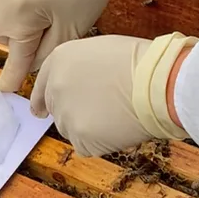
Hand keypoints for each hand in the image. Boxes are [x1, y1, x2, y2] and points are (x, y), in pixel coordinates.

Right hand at [0, 0, 135, 91]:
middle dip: (17, 34)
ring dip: (4, 13)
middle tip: (43, 19)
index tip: (4, 89)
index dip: (11, 78)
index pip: (14, 60)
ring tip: (29, 1)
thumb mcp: (73, 28)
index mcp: (20, 20)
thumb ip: (47, 53)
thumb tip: (28, 65)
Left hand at [30, 33, 197, 156]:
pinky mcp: (80, 138)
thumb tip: (76, 88)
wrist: (158, 83)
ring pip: (70, 130)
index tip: (40, 111)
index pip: (42, 86)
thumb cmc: (141, 63)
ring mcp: (66, 115)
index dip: (41, 101)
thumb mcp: (101, 51)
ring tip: (115, 114)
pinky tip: (117, 128)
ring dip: (87, 128)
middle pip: (56, 110)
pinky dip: (99, 143)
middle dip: (73, 113)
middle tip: (99, 111)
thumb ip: (80, 69)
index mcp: (60, 60)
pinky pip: (85, 146)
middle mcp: (56, 88)